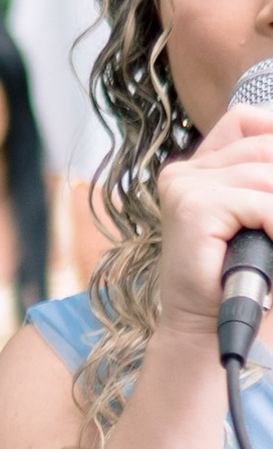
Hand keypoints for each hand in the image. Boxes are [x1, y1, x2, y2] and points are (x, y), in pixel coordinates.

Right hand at [155, 99, 272, 345]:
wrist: (207, 327)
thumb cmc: (237, 278)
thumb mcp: (256, 216)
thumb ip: (263, 183)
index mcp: (198, 169)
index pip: (246, 121)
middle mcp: (185, 172)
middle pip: (264, 145)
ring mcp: (185, 186)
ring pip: (265, 174)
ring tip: (272, 238)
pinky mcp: (193, 207)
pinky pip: (260, 202)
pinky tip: (272, 245)